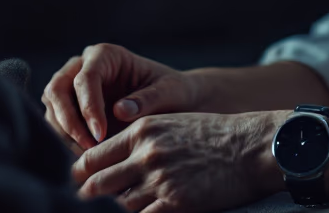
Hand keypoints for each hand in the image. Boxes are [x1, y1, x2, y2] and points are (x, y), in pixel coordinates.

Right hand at [42, 44, 201, 150]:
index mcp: (106, 55)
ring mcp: (72, 87)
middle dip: (69, 121)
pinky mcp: (71, 108)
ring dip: (65, 135)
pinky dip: (66, 142)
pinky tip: (86, 159)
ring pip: (52, 108)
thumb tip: (119, 110)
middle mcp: (83, 66)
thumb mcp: (169, 92)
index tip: (100, 135)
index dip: (88, 107)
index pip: (85, 78)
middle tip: (89, 149)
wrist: (173, 102)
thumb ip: (147, 99)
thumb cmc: (173, 92)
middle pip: (57, 89)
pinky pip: (57, 125)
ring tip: (90, 158)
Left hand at [72, 111, 282, 212]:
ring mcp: (160, 179)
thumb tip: (114, 158)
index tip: (79, 181)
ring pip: (120, 204)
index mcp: (142, 131)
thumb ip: (140, 139)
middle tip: (85, 201)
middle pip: (98, 182)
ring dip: (120, 208)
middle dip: (90, 195)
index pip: (94, 155)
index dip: (82, 172)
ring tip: (122, 207)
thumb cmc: (212, 134)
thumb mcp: (170, 123)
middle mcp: (146, 154)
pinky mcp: (176, 202)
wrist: (249, 147)